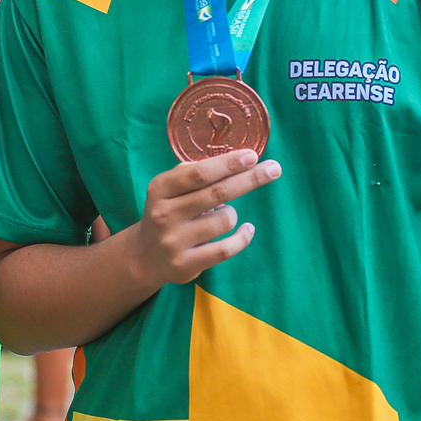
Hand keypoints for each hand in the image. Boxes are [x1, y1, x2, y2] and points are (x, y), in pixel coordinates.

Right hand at [129, 149, 279, 287]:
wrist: (146, 255)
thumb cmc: (168, 212)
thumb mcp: (169, 189)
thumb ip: (193, 175)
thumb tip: (235, 161)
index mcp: (160, 189)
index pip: (198, 173)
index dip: (227, 164)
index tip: (252, 156)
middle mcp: (165, 214)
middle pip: (217, 193)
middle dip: (249, 179)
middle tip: (274, 169)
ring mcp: (174, 241)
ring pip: (224, 220)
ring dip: (232, 214)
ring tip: (224, 214)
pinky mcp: (186, 264)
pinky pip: (226, 249)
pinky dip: (242, 238)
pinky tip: (247, 230)